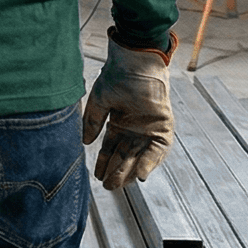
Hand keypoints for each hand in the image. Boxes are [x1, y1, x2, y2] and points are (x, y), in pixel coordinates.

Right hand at [81, 35, 173, 188]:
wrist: (135, 61)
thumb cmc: (117, 75)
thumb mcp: (100, 102)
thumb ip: (93, 122)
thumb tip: (85, 143)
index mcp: (120, 122)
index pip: (111, 148)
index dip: (104, 162)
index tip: (97, 176)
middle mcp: (135, 127)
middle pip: (126, 155)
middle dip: (117, 171)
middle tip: (108, 186)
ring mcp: (150, 127)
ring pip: (141, 155)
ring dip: (131, 170)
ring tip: (120, 184)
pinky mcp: (163, 125)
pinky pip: (158, 149)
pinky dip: (150, 162)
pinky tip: (140, 174)